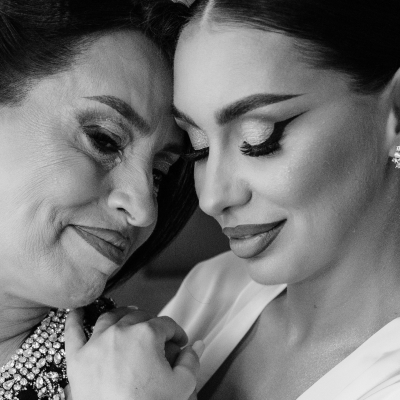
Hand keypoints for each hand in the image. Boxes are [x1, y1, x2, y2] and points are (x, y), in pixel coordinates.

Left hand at [65, 307, 203, 399]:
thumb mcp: (182, 385)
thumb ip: (192, 360)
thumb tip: (194, 346)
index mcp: (147, 335)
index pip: (166, 324)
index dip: (177, 333)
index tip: (179, 343)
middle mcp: (120, 332)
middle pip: (140, 318)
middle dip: (153, 326)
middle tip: (158, 341)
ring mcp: (96, 343)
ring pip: (110, 318)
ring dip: (122, 315)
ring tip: (128, 319)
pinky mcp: (78, 358)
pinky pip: (73, 331)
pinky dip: (75, 319)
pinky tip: (78, 311)